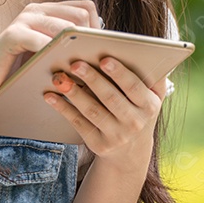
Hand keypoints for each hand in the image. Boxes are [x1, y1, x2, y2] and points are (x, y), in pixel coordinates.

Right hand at [0, 0, 98, 100]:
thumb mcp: (46, 52)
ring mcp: (24, 20)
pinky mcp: (12, 35)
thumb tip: (102, 47)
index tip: (96, 52)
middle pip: (81, 15)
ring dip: (76, 50)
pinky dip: (54, 56)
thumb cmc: (17, 68)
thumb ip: (66, 44)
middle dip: (89, 40)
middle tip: (89, 63)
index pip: (86, 7)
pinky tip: (58, 71)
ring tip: (80, 70)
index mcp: (47, 10)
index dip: (97, 29)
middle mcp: (37, 9)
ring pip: (66, 26)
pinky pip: (42, 41)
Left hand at [43, 56, 165, 168]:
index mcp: (149, 106)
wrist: (131, 152)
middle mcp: (135, 122)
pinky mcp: (99, 145)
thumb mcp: (152, 97)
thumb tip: (143, 50)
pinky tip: (51, 96)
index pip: (134, 87)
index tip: (104, 59)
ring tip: (59, 78)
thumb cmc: (138, 111)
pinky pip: (79, 124)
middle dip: (92, 79)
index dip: (119, 73)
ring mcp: (117, 136)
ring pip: (92, 111)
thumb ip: (151, 76)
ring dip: (74, 93)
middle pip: (111, 98)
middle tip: (75, 64)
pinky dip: (64, 109)